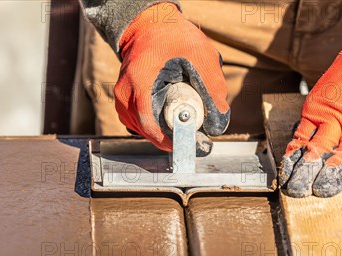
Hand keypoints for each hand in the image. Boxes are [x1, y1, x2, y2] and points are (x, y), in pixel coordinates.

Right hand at [114, 2, 229, 153]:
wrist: (148, 26)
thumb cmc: (172, 37)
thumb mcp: (200, 55)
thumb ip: (213, 87)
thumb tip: (219, 121)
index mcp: (140, 81)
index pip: (149, 123)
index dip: (170, 139)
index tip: (190, 143)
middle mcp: (125, 93)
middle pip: (146, 130)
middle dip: (170, 136)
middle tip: (192, 135)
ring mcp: (121, 98)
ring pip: (141, 129)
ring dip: (162, 131)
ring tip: (182, 124)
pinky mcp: (124, 101)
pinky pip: (138, 123)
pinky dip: (154, 125)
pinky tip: (168, 118)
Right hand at [280, 24, 341, 207]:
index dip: (338, 180)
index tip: (330, 195)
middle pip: (327, 156)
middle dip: (313, 176)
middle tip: (301, 192)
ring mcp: (329, 112)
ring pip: (311, 144)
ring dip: (300, 164)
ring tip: (290, 179)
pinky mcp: (317, 101)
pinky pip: (304, 127)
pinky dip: (297, 142)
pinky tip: (291, 155)